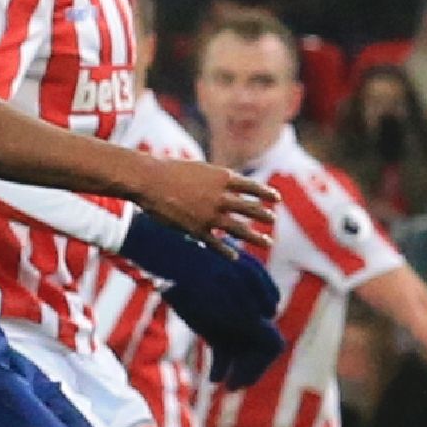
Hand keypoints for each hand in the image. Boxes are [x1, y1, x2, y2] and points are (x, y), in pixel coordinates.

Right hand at [134, 154, 271, 249]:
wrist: (150, 180)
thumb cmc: (171, 171)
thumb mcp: (200, 169)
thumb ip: (217, 180)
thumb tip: (230, 188)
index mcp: (223, 178)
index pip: (251, 187)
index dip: (265, 193)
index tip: (276, 199)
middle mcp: (221, 196)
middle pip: (250, 208)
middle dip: (264, 216)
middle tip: (273, 221)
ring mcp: (210, 214)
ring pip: (239, 229)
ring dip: (255, 237)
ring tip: (268, 243)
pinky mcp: (197, 229)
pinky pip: (216, 243)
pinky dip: (227, 251)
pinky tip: (234, 257)